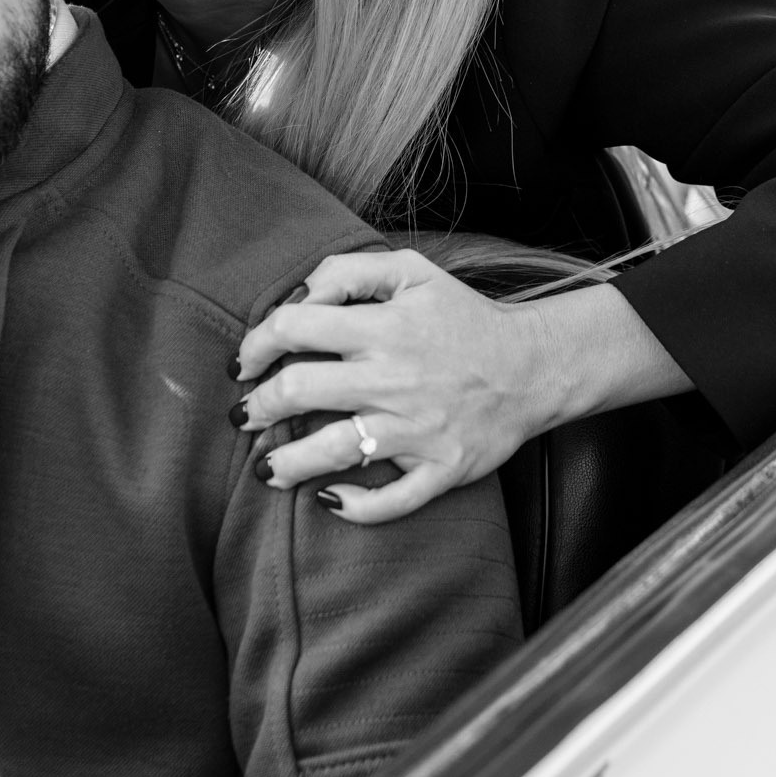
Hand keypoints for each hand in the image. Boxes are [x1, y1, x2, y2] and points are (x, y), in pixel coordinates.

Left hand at [233, 247, 689, 523]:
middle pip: (299, 391)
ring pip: (332, 451)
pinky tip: (329, 499)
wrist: (533, 367)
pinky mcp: (441, 469)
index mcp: (385, 325)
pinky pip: (390, 501)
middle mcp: (394, 377)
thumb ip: (347, 271)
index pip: (294, 328)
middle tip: (244, 417)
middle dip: (257, 407)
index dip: (255, 344)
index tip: (242, 364)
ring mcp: (417, 428)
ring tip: (265, 469)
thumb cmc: (462, 318)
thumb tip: (297, 300)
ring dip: (286, 464)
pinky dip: (353, 506)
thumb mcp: (412, 271)